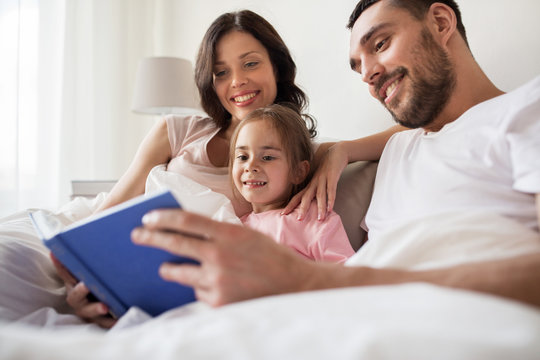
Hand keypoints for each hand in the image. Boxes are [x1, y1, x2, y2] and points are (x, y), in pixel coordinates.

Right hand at [51, 254, 115, 327]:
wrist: (114, 303)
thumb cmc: (103, 278)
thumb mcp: (99, 265)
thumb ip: (96, 250)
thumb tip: (95, 223)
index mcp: (75, 281)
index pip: (66, 271)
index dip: (60, 262)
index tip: (55, 252)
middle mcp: (78, 296)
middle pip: (75, 295)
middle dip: (80, 289)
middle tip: (86, 284)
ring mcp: (88, 310)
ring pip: (89, 311)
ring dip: (95, 308)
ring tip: (105, 306)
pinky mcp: (100, 320)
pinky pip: (105, 323)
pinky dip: (111, 321)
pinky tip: (118, 318)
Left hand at [131, 209, 325, 305]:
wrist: (296, 286)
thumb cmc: (272, 257)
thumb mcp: (247, 235)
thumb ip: (219, 233)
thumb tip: (187, 232)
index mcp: (229, 233)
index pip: (186, 220)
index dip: (163, 217)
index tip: (147, 217)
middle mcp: (220, 256)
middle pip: (175, 244)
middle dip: (151, 238)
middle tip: (137, 236)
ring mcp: (218, 281)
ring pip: (179, 273)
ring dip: (170, 268)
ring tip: (164, 266)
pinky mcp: (218, 302)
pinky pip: (198, 291)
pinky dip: (199, 286)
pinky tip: (211, 284)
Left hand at [282, 143, 348, 220]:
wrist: (336, 152)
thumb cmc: (326, 168)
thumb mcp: (318, 179)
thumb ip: (314, 190)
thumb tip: (310, 204)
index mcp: (310, 184)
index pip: (298, 196)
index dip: (290, 205)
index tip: (283, 214)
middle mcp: (314, 183)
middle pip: (306, 197)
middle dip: (302, 209)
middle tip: (299, 220)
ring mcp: (323, 179)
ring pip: (320, 195)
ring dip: (320, 207)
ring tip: (320, 219)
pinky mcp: (332, 177)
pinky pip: (331, 189)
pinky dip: (331, 199)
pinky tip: (331, 208)